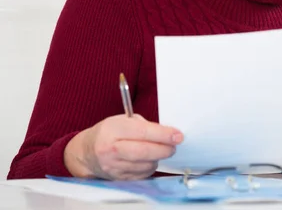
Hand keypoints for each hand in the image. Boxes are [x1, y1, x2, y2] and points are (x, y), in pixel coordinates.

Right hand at [64, 114, 183, 179]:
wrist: (86, 152)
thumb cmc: (109, 132)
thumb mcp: (123, 120)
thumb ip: (144, 125)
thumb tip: (167, 133)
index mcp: (113, 130)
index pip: (143, 132)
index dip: (163, 134)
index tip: (178, 135)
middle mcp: (111, 149)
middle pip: (145, 152)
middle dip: (164, 149)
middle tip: (174, 145)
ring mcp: (113, 166)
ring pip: (145, 165)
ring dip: (157, 158)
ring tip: (158, 150)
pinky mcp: (117, 178)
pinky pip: (141, 175)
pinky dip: (149, 167)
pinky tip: (147, 160)